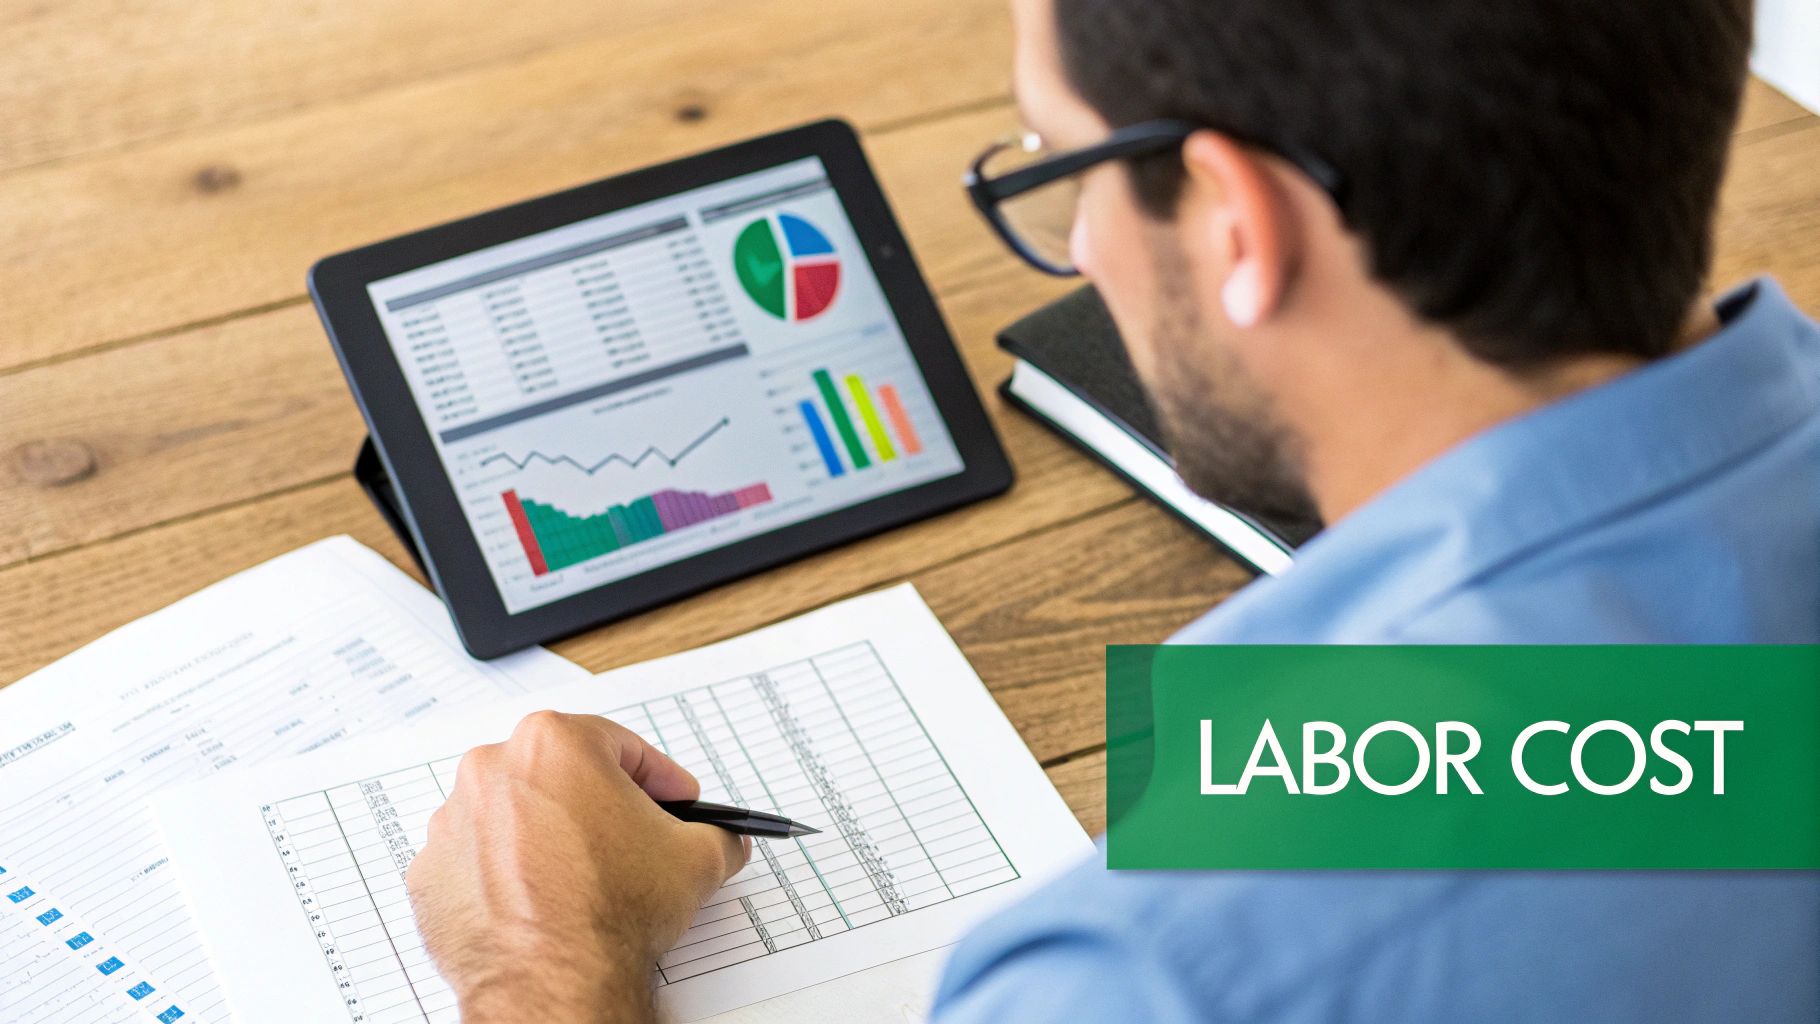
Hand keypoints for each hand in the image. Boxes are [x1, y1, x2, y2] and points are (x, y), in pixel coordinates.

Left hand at [406, 711, 749, 1022]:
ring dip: (546, 836)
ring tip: (582, 877)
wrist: (554, 982)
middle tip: (628, 838)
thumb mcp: (696, 860)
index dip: (658, 778)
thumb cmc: (611, 911)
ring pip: (513, 815)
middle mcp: (493, 769)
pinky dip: (505, 875)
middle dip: (597, 804)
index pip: (621, 746)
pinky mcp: (430, 873)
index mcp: (555, 743)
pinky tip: (539, 902)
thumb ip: (715, 836)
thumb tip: (722, 841)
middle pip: (560, 775)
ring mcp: (453, 822)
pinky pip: (477, 862)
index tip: (672, 799)